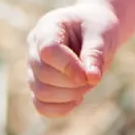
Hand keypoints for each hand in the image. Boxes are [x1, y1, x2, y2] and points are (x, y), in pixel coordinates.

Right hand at [26, 2, 120, 117]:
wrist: (94, 30)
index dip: (68, 67)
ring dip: (69, 95)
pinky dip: (60, 108)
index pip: (48, 51)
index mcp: (47, 27)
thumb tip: (92, 78)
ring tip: (87, 84)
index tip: (87, 75)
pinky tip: (78, 99)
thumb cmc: (97, 26)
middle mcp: (34, 47)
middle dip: (73, 82)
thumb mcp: (101, 33)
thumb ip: (95, 53)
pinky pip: (41, 105)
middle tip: (93, 76)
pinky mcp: (39, 84)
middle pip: (43, 74)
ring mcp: (33, 67)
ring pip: (40, 92)